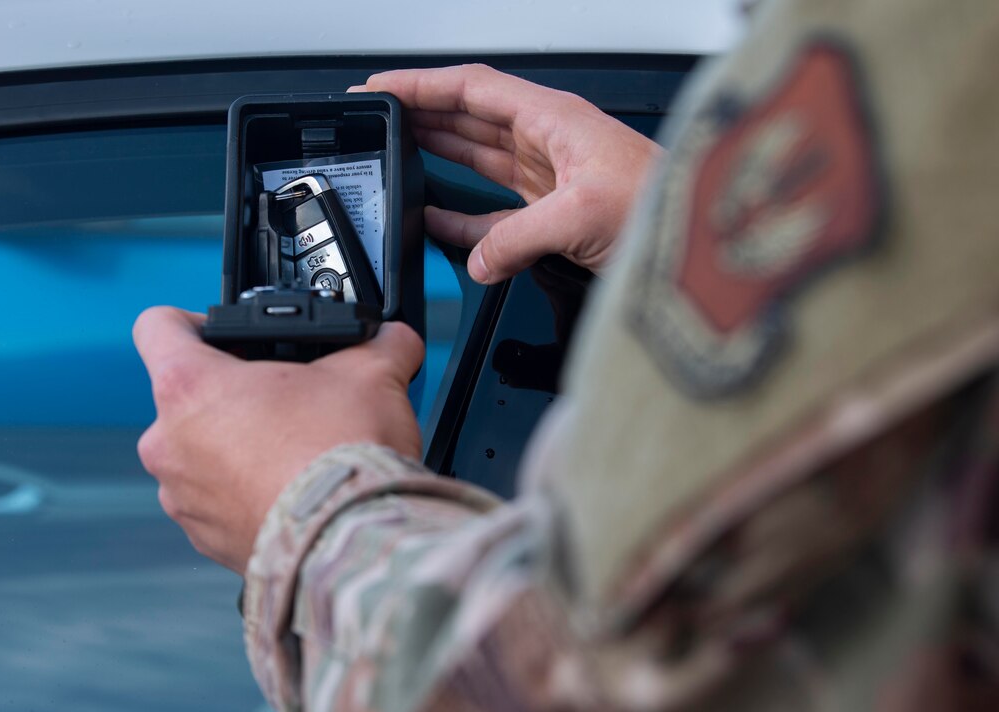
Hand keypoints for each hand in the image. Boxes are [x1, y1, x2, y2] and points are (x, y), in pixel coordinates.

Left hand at [133, 307, 423, 573]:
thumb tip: (394, 339)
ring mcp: (182, 498)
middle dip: (235, 395)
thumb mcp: (372, 374)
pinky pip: (218, 503)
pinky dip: (248, 494)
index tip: (227, 337)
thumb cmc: (341, 455)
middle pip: (186, 397)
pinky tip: (294, 491)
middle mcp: (170, 443)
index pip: (157, 326)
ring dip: (239, 448)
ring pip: (200, 454)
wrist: (351, 541)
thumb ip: (379, 344)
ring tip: (295, 450)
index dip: (193, 321)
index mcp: (190, 387)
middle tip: (286, 400)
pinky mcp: (205, 539)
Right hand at [353, 64, 662, 282]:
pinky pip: (493, 210)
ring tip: (399, 153)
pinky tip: (437, 219)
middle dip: (423, 115)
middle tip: (381, 119)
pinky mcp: (553, 214)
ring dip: (439, 155)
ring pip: (479, 157)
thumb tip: (480, 260)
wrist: (697, 242)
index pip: (472, 88)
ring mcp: (549, 176)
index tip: (383, 88)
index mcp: (552, 118)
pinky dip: (463, 216)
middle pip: (470, 117)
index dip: (423, 85)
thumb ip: (518, 237)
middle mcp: (548, 140)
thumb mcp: (580, 214)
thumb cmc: (661, 205)